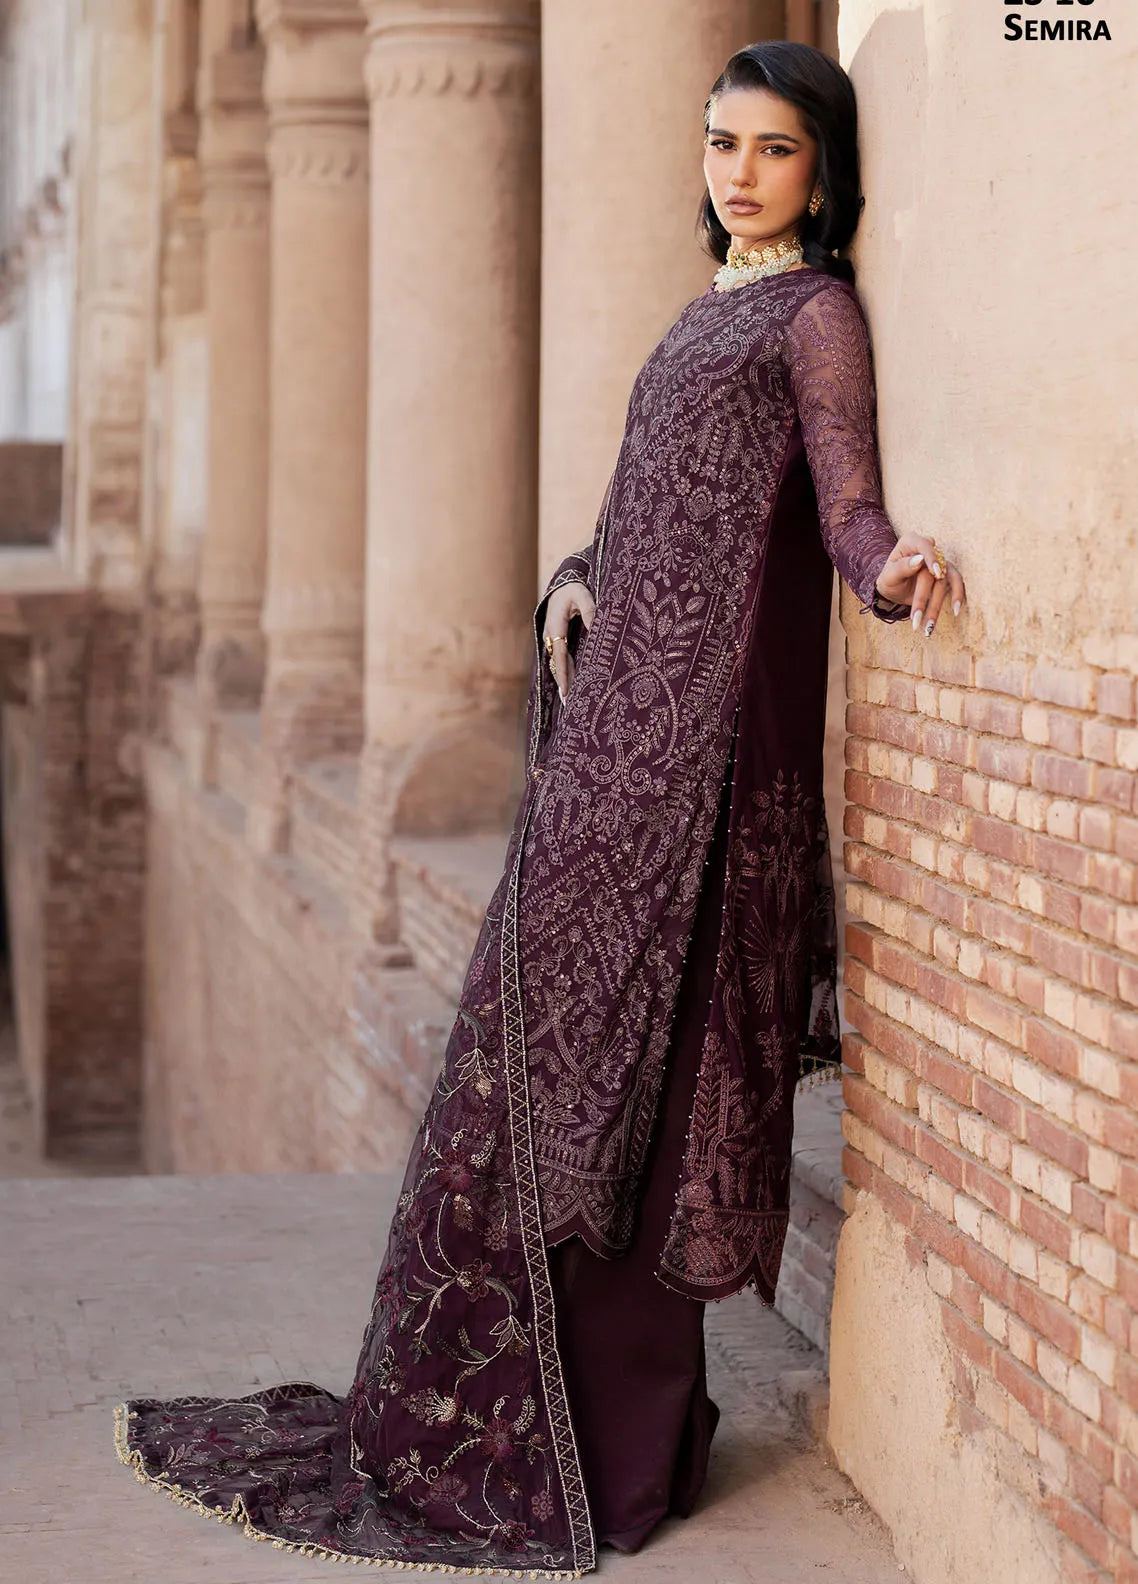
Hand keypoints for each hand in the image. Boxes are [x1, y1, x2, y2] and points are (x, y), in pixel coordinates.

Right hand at [542, 580, 594, 700]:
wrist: (560, 584)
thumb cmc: (573, 589)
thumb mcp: (582, 596)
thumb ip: (590, 611)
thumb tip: (597, 628)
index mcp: (556, 626)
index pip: (560, 655)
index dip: (563, 674)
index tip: (566, 691)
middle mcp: (550, 635)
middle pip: (557, 664)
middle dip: (563, 683)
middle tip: (569, 704)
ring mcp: (551, 637)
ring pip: (557, 663)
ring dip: (564, 679)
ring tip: (570, 699)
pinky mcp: (555, 639)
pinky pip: (560, 657)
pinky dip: (565, 670)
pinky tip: (572, 682)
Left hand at [876, 534, 965, 636]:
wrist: (894, 588)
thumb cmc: (889, 579)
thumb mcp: (888, 575)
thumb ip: (902, 567)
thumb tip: (919, 559)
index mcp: (911, 542)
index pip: (925, 545)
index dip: (931, 558)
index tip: (935, 573)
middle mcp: (928, 549)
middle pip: (932, 573)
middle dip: (923, 598)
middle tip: (915, 619)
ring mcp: (939, 562)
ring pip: (944, 581)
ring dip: (936, 605)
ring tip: (929, 625)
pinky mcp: (947, 574)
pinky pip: (956, 583)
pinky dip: (957, 596)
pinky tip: (956, 610)